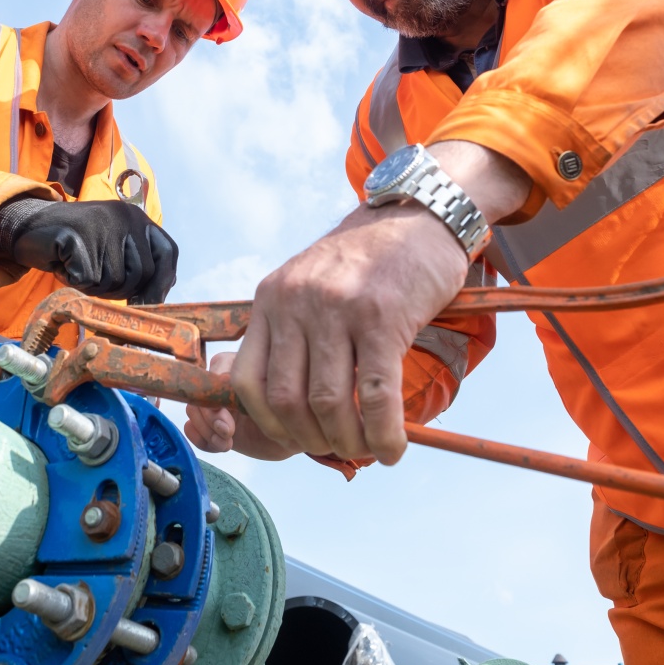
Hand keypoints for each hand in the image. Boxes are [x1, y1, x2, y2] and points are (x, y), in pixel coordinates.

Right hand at [0, 199, 178, 303]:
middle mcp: (125, 217)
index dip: (161, 282)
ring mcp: (102, 224)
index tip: (145, 302)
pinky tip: (63, 265)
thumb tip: (162, 293)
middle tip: (92, 278)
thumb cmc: (72, 244)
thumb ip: (136, 262)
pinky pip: (88, 281)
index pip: (168, 252)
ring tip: (76, 266)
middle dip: (118, 289)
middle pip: (141, 274)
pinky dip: (73, 282)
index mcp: (137, 218)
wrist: (27, 225)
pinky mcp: (78, 236)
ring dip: (93, 286)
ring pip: (114, 281)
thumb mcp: (111, 246)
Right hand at [183, 353, 302, 459]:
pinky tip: (218, 446)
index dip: (219, 397)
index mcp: (243, 368)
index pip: (218, 370)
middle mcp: (224, 382)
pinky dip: (199, 439)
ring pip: (193, 410)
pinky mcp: (209, 423)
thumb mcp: (284, 410)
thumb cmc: (288, 418)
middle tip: (228, 435)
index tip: (231, 423)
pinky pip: (190, 427)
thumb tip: (244, 397)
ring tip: (226, 444)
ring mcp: (215, 403)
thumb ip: (270, 402)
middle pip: (200, 393)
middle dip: (210, 419)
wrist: (286, 438)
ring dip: (206, 431)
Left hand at [230, 142, 529, 464]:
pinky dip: (384, 434)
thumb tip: (289, 411)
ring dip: (348, 442)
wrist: (417, 214)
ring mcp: (338, 309)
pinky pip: (375, 396)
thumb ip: (292, 333)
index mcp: (270, 299)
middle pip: (286, 401)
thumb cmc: (367, 263)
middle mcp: (296, 303)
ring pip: (329, 403)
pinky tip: (394, 447)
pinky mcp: (382, 318)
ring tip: (367, 450)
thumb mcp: (310, 286)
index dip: (267, 424)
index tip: (294, 438)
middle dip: (310, 440)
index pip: (245, 380)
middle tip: (336, 449)